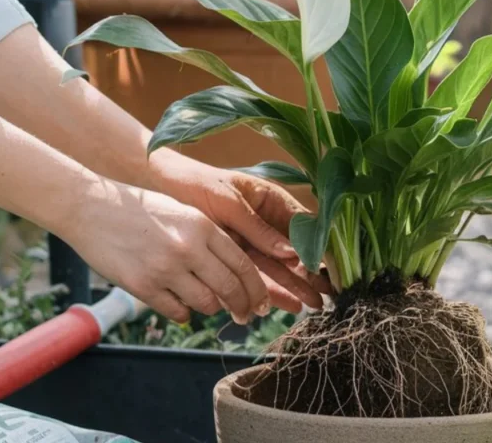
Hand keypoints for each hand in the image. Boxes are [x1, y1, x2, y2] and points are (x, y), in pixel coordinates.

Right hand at [65, 176, 271, 323]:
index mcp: (203, 226)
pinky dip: (184, 313)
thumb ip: (209, 240)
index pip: (243, 266)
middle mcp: (188, 248)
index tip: (261, 303)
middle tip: (244, 316)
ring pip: (206, 304)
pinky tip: (179, 305)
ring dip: (211, 308)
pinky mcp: (142, 286)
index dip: (257, 290)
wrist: (92, 207)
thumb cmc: (140, 210)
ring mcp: (165, 269)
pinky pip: (178, 313)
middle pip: (231, 289)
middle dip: (243, 307)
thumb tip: (235, 274)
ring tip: (206, 303)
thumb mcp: (183, 213)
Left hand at [148, 150, 329, 311]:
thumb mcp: (229, 204)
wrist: (160, 190)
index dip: (320, 246)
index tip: (331, 268)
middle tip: (329, 294)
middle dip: (312, 273)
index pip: (304, 225)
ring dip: (296, 286)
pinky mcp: (236, 257)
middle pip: (295, 251)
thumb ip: (259, 229)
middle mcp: (265, 222)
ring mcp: (252, 241)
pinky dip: (271, 290)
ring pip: (279, 267)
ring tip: (314, 305)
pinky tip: (287, 305)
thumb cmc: (196, 186)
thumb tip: (292, 253)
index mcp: (270, 200)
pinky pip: (257, 275)